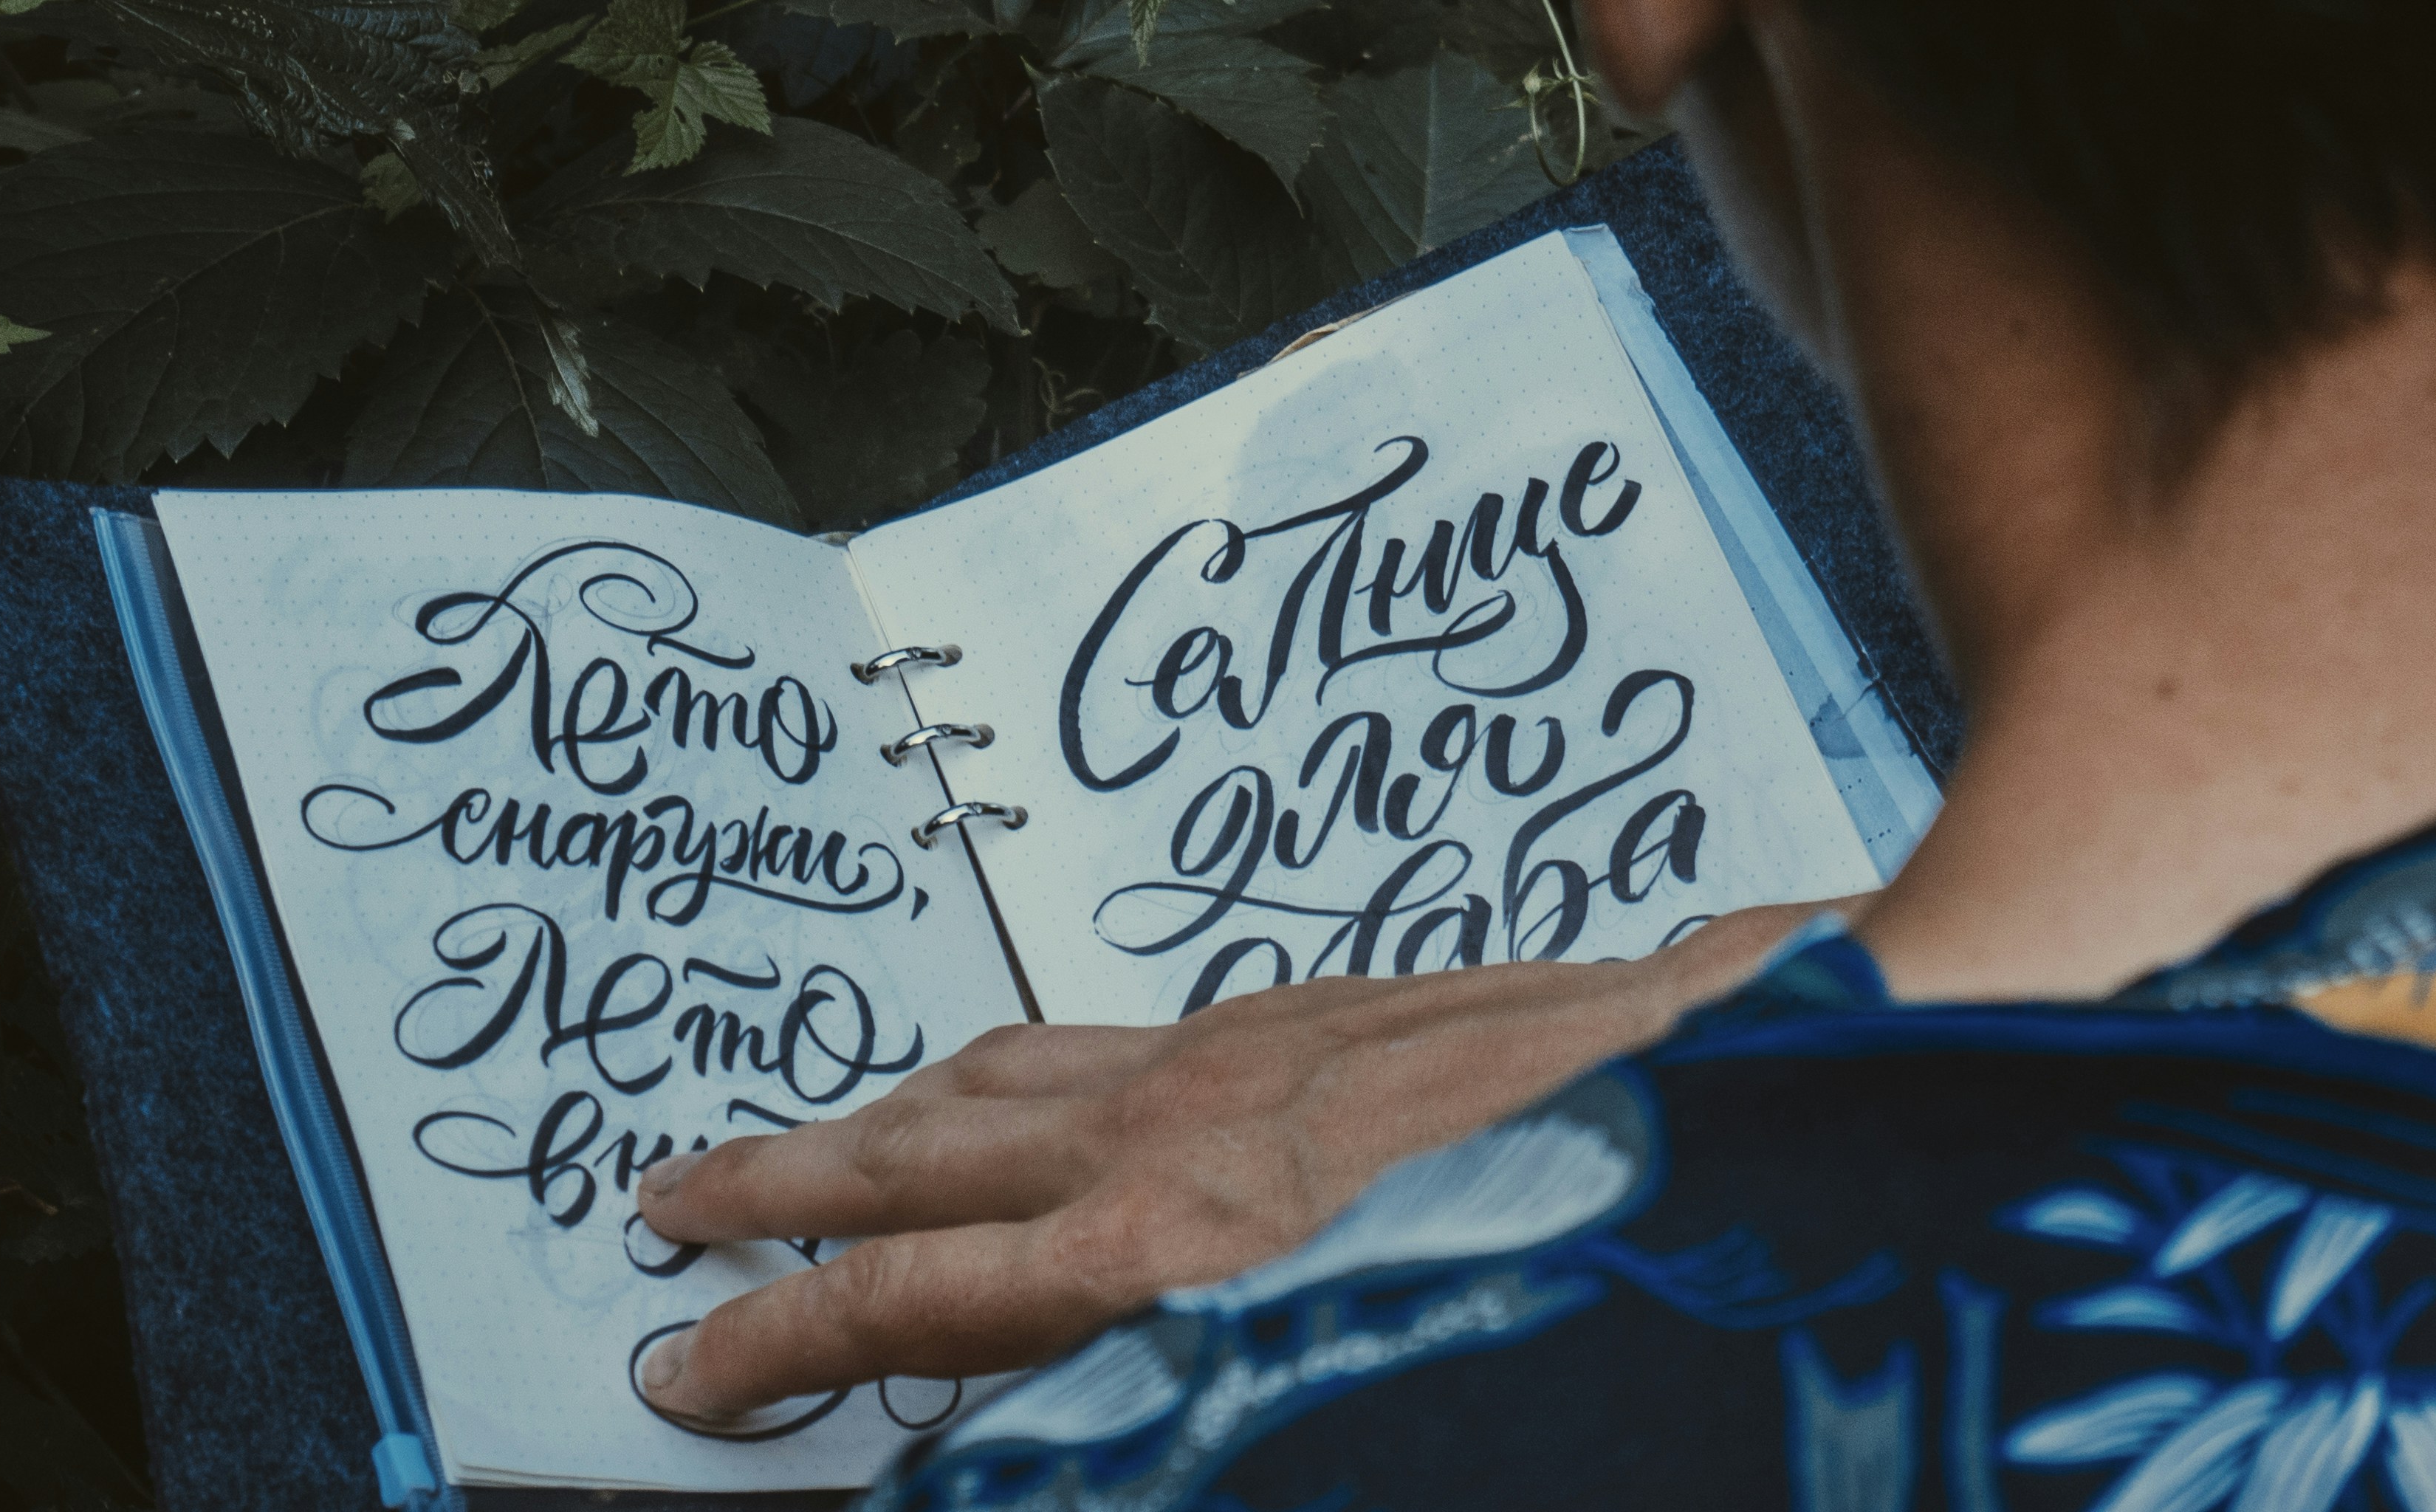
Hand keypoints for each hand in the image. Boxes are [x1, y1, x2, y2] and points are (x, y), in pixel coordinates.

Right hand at [632, 899, 1844, 1421]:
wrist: (1770, 1065)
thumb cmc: (1612, 1263)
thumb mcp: (1400, 1406)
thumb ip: (1218, 1415)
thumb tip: (1117, 1426)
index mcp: (1179, 1253)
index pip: (914, 1302)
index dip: (779, 1341)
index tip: (685, 1367)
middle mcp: (1181, 1132)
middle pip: (916, 1152)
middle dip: (774, 1179)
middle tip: (665, 1196)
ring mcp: (1240, 1052)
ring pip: (1004, 1067)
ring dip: (885, 1108)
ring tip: (804, 1132)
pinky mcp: (1315, 1009)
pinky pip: (1114, 1033)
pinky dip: (1026, 1064)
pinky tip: (1030, 1083)